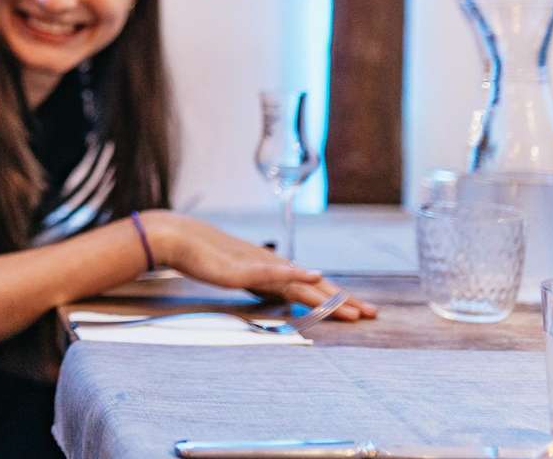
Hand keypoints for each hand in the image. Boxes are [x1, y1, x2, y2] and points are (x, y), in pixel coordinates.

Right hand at [143, 211, 378, 320]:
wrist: (180, 239)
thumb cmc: (203, 257)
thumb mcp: (237, 276)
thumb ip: (259, 283)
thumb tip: (278, 295)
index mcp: (273, 270)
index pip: (311, 287)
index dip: (336, 299)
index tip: (359, 311)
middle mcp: (273, 266)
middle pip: (316, 285)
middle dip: (346, 300)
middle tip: (373, 314)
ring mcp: (262, 265)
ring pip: (303, 282)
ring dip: (330, 295)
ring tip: (354, 309)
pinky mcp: (247, 267)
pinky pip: (275, 271)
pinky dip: (296, 274)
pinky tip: (312, 276)